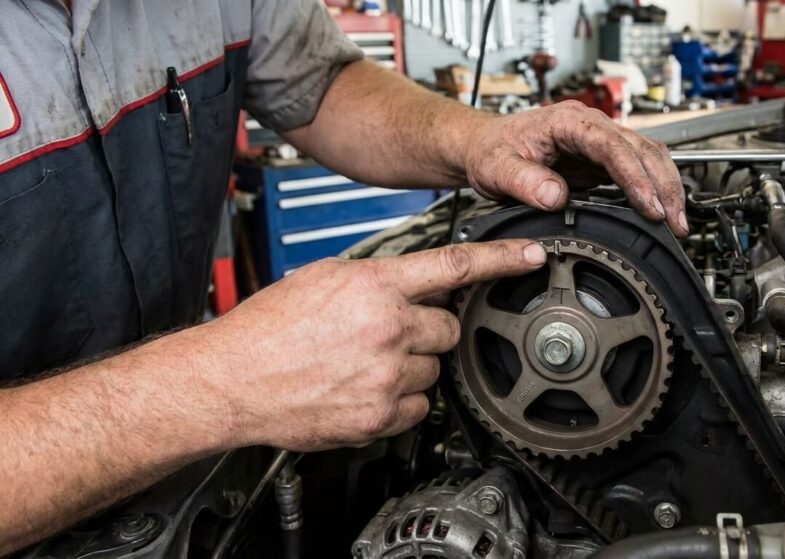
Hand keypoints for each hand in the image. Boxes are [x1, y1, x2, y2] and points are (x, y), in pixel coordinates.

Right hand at [202, 240, 546, 450]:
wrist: (231, 379)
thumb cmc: (267, 329)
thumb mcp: (322, 279)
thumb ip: (374, 279)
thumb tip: (406, 282)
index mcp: (375, 286)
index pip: (454, 267)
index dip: (502, 261)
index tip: (532, 258)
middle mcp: (388, 328)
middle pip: (449, 328)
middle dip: (428, 330)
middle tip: (389, 334)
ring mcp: (387, 374)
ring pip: (434, 370)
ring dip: (412, 366)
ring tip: (366, 364)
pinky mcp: (380, 414)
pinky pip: (419, 407)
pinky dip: (400, 400)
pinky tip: (365, 389)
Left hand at [462, 101, 688, 236]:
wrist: (483, 146)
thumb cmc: (490, 150)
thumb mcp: (496, 168)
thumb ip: (523, 181)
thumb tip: (555, 197)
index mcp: (567, 122)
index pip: (612, 146)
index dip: (635, 177)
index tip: (649, 206)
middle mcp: (590, 126)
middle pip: (643, 149)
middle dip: (664, 186)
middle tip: (675, 222)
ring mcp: (600, 141)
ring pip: (648, 156)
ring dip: (667, 188)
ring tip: (677, 223)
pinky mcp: (602, 159)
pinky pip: (639, 169)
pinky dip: (654, 190)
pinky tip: (661, 214)